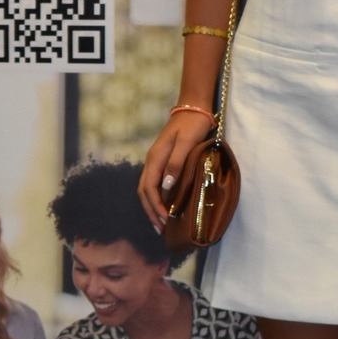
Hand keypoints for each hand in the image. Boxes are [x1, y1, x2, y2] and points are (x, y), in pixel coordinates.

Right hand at [139, 111, 214, 230]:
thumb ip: (176, 163)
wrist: (193, 108)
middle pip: (144, 191)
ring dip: (152, 206)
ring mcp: (156, 161)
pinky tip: (165, 206)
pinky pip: (154, 184)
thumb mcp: (187, 143)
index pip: (149, 187)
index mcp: (156, 158)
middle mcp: (152, 161)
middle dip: (150, 211)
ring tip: (160, 223)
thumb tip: (166, 187)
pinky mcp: (162, 161)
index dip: (155, 206)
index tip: (165, 220)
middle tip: (160, 229)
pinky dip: (157, 198)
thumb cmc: (192, 125)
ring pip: (147, 188)